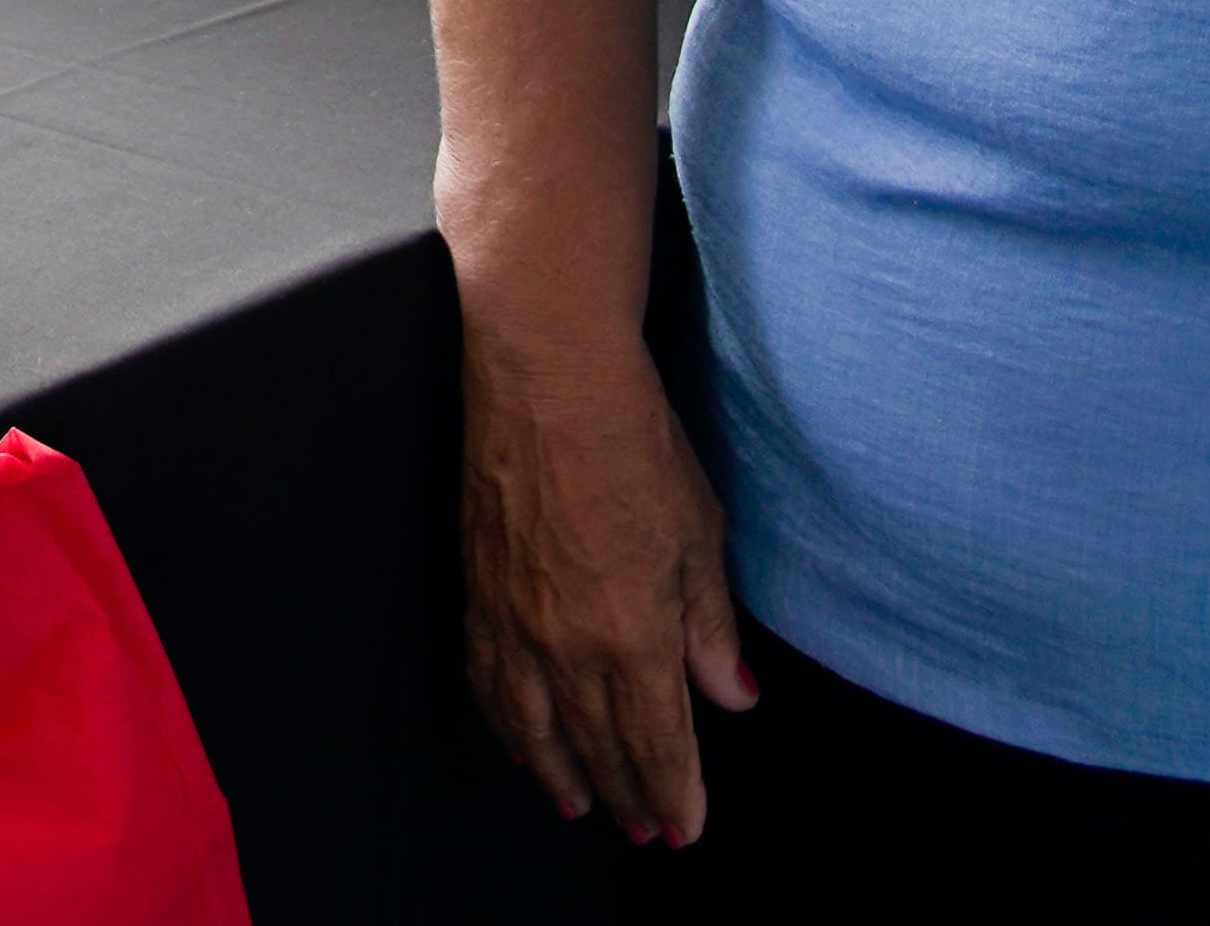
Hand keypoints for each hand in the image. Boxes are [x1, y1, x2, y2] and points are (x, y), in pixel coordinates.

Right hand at [455, 315, 749, 844]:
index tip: (684, 827)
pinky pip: (488, 683)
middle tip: (643, 831)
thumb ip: (711, 626)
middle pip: (597, 745)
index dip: (672, 793)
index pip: (656, 741)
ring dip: (560, 774)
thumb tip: (730, 696)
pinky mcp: (478, 592)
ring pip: (535, 727)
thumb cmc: (633, 441)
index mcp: (631, 632)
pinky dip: (505, 724)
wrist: (546, 377)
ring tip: (579, 806)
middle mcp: (566, 643)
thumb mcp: (698, 534)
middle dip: (625, 796)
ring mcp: (514, 621)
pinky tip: (518, 737)